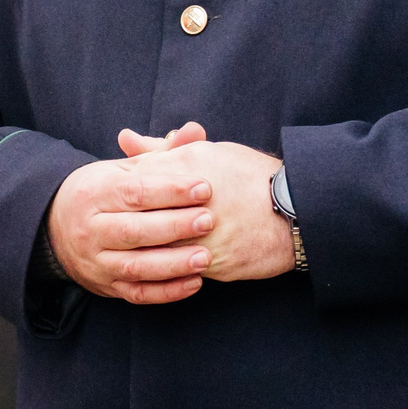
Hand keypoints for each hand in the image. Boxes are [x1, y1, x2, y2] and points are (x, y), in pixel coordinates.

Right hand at [46, 122, 218, 303]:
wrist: (54, 227)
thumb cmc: (101, 192)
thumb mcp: (123, 167)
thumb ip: (161, 153)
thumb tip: (196, 130)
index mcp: (94, 192)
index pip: (134, 192)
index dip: (170, 190)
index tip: (204, 187)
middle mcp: (91, 228)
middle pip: (134, 230)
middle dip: (174, 226)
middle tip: (209, 220)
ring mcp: (97, 261)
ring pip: (135, 266)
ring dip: (173, 264)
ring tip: (206, 257)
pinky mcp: (106, 286)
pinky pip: (138, 293)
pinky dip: (167, 292)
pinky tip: (195, 282)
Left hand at [120, 133, 296, 282]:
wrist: (296, 211)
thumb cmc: (249, 175)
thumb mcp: (206, 152)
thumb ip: (161, 149)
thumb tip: (124, 138)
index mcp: (186, 170)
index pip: (134, 180)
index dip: (118, 190)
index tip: (110, 197)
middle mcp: (191, 204)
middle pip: (139, 217)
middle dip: (125, 222)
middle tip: (111, 227)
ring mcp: (202, 237)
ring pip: (156, 248)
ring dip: (142, 248)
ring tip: (130, 247)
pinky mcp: (214, 264)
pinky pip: (179, 270)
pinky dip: (166, 267)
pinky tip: (158, 262)